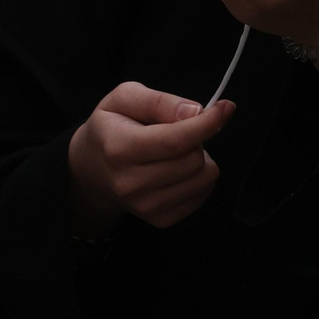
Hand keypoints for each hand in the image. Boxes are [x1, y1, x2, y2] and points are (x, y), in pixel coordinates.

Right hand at [67, 82, 235, 234]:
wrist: (92, 169)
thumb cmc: (112, 126)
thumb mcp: (125, 98)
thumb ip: (159, 101)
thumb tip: (196, 112)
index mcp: (119, 149)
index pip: (175, 140)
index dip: (207, 123)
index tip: (225, 107)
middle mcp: (130, 183)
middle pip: (193, 160)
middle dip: (197, 139)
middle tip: (180, 131)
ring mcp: (145, 206)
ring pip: (203, 179)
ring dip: (200, 158)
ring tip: (177, 151)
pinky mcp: (160, 220)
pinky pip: (202, 195)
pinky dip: (198, 177)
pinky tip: (179, 169)